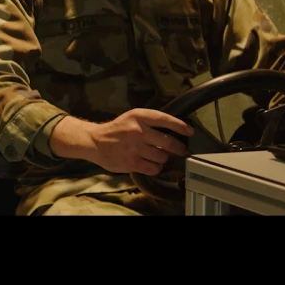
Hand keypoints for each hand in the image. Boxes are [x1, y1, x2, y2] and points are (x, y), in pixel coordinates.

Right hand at [52, 109, 193, 175]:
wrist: (95, 142)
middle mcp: (137, 131)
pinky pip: (154, 168)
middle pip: (168, 142)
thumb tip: (173, 130)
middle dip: (178, 147)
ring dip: (164, 158)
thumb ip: (149, 122)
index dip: (180, 126)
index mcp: (138, 116)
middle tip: (180, 150)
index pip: (164, 119)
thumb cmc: (116, 130)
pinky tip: (151, 164)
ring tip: (159, 156)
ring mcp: (135, 147)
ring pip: (162, 156)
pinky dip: (156, 167)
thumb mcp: (131, 118)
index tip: (189, 131)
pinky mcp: (132, 162)